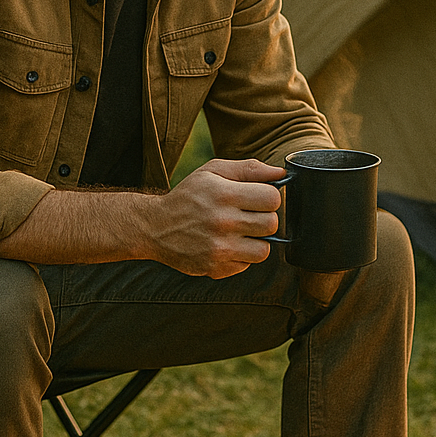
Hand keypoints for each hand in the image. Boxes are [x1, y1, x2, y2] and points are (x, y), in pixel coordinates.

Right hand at [136, 158, 285, 277]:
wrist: (155, 227)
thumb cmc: (188, 196)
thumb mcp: (212, 172)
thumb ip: (248, 169)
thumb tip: (280, 174)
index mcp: (223, 194)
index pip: (272, 198)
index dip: (269, 197)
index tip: (258, 198)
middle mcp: (222, 222)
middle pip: (271, 224)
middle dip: (264, 218)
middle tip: (249, 215)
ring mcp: (218, 248)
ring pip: (264, 250)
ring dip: (256, 241)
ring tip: (240, 233)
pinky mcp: (215, 267)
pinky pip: (246, 265)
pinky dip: (241, 256)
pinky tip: (227, 245)